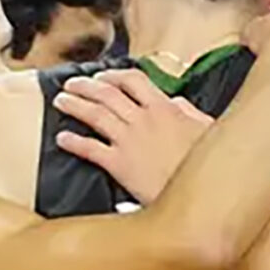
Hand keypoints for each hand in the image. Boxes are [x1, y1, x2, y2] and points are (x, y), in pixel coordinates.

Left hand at [53, 67, 214, 203]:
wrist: (203, 193)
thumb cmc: (208, 165)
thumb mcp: (207, 130)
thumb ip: (189, 112)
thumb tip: (177, 103)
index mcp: (164, 108)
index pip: (133, 80)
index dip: (113, 75)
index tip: (103, 77)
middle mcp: (143, 119)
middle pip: (106, 93)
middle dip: (85, 86)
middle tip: (72, 85)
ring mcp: (129, 141)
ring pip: (94, 115)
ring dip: (74, 105)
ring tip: (61, 102)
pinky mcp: (119, 165)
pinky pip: (90, 149)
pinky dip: (73, 142)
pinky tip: (62, 139)